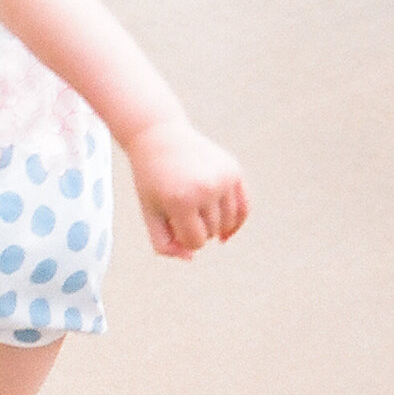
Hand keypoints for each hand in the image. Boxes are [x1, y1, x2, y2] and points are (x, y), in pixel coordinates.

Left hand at [121, 118, 248, 257]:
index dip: (183, 239)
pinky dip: (236, 222)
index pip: (195, 242)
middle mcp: (206, 188)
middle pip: (212, 232)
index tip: (172, 226)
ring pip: (228, 223)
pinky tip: (226, 231)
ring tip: (196, 212)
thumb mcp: (149, 213)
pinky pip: (244, 207)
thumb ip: (164, 244)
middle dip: (197, 228)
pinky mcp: (234, 170)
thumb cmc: (152, 180)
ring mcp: (223, 178)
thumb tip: (191, 257)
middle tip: (180, 211)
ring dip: (214, 225)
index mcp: (181, 200)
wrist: (160, 137)